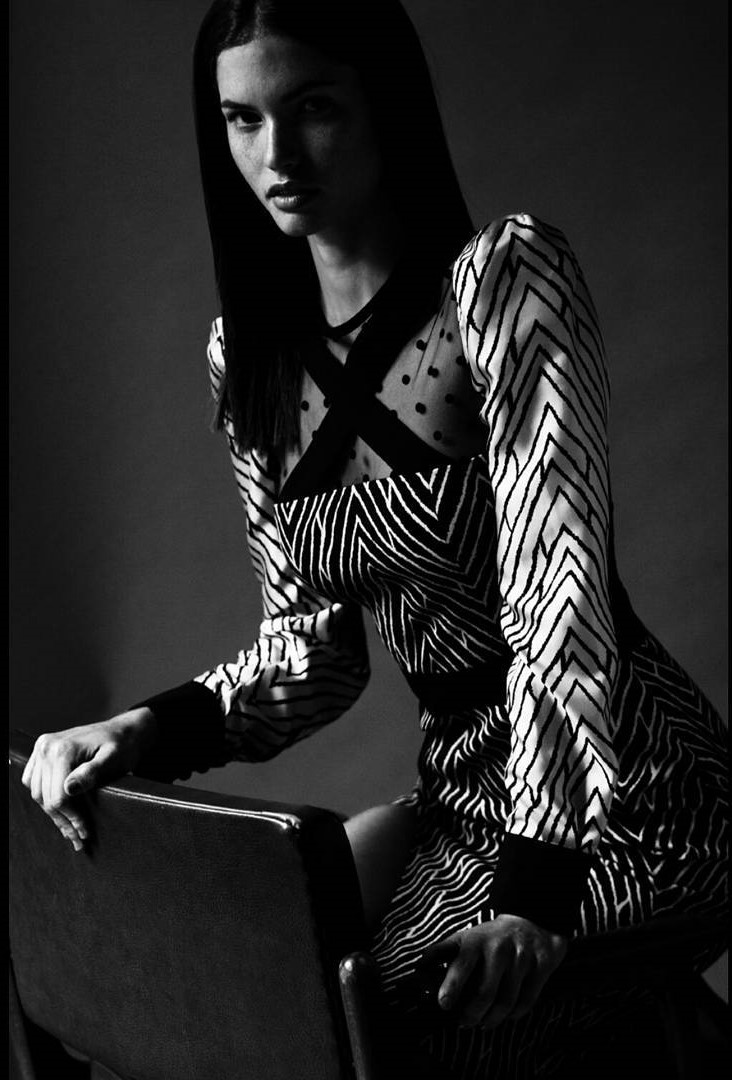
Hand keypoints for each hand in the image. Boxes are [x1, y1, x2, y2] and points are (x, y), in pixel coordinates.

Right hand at [20, 708, 156, 852]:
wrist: (122, 730)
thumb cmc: (122, 745)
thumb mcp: (114, 758)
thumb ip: (92, 772)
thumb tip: (69, 789)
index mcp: (63, 749)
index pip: (58, 796)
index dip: (71, 818)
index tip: (84, 832)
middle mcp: (47, 747)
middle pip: (44, 796)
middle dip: (62, 821)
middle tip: (77, 839)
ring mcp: (42, 748)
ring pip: (37, 792)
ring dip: (51, 813)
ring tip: (69, 830)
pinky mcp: (42, 751)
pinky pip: (32, 781)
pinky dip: (43, 797)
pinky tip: (59, 810)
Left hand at [419, 915, 567, 1028]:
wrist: (531, 922)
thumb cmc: (490, 938)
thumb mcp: (465, 938)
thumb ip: (442, 953)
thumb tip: (418, 971)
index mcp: (476, 940)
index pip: (462, 964)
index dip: (451, 985)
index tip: (444, 1004)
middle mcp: (499, 947)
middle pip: (485, 992)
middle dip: (472, 1014)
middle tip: (464, 1023)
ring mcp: (521, 956)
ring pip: (506, 1001)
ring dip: (492, 1019)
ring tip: (482, 1023)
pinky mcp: (541, 965)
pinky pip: (527, 1001)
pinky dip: (514, 1015)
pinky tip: (506, 1016)